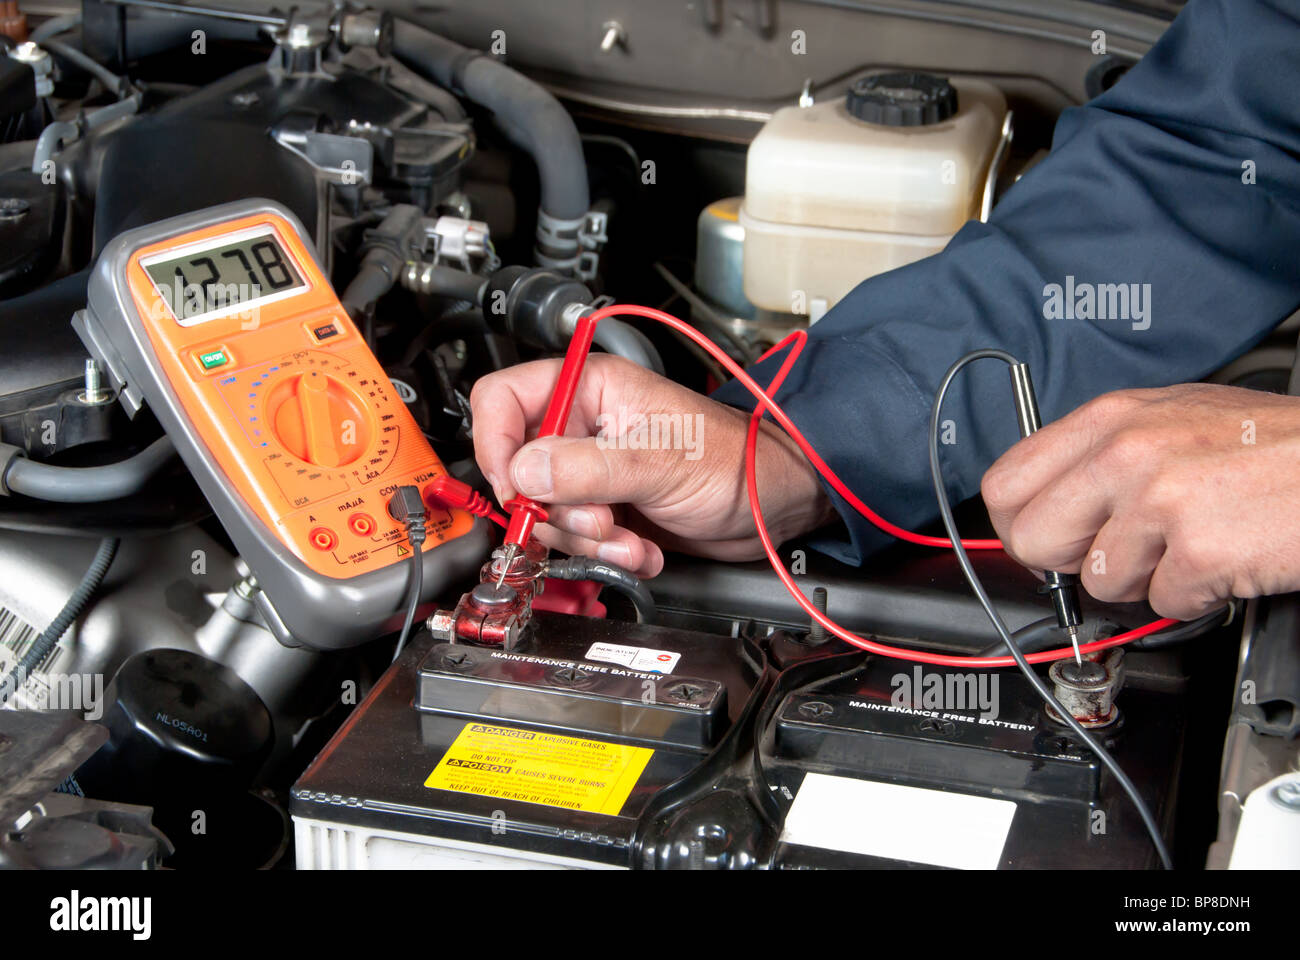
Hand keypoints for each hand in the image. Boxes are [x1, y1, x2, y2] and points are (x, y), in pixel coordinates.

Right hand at [470, 355, 834, 576]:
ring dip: (588, 541)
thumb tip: (522, 474)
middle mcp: (584, 428)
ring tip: (630, 540)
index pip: (503, 400)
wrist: (773, 506)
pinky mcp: (607, 510)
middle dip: (557, 510)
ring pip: (546, 514)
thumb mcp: (658, 460)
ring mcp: (593, 473)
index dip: (496, 443)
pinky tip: (642, 550)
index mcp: (590, 390)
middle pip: (520, 470)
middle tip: (599, 521)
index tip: (514, 486)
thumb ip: (586, 468)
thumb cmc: (737, 459)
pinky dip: (607, 555)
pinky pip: (577, 541)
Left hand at [981, 383, 1299, 618]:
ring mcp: (1160, 499)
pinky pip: (1161, 603)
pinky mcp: (1199, 549)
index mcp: (1110, 418)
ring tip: (1191, 542)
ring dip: (1145, 579)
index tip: (1047, 539)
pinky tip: (1223, 559)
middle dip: (1070, 562)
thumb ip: (1103, 454)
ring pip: (1098, 581)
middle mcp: (1125, 452)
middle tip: (1120, 550)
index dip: (1020, 525)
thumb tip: (1049, 501)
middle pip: (1033, 541)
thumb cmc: (1273, 445)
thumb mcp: (1172, 419)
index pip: (1005, 484)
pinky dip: (1193, 596)